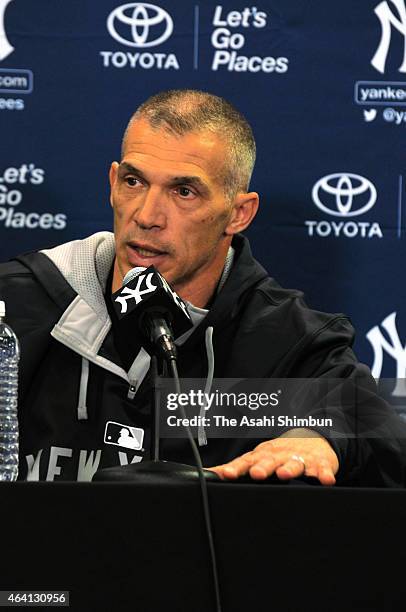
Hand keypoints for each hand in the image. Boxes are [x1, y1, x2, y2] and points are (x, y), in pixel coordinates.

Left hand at [207, 428, 338, 484]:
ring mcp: (300, 458)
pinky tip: (325, 481)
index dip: (236, 468)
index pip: (246, 461)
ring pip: (295, 463)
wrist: (313, 440)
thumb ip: (236, 467)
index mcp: (263, 454)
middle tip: (256, 474)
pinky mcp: (320, 464)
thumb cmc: (279, 454)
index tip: (226, 474)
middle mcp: (280, 455)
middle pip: (270, 460)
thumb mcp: (258, 458)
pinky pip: (322, 469)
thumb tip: (209, 474)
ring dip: (290, 469)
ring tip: (285, 474)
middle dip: (263, 467)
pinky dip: (324, 474)